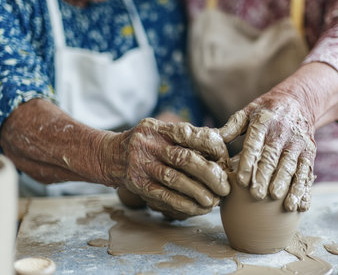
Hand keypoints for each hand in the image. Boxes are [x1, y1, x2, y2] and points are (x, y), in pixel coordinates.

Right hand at [101, 118, 229, 217]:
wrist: (112, 155)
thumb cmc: (150, 144)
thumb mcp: (164, 132)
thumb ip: (190, 136)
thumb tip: (224, 141)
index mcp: (160, 128)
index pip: (193, 135)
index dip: (214, 147)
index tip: (225, 160)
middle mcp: (150, 144)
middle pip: (185, 159)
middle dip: (211, 175)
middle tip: (225, 188)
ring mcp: (142, 164)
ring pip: (176, 180)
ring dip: (199, 193)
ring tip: (214, 202)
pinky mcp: (138, 184)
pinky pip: (164, 196)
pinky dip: (185, 204)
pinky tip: (198, 209)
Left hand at [219, 92, 315, 211]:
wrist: (299, 100)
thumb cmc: (266, 111)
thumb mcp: (249, 112)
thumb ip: (232, 127)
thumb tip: (213, 139)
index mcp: (264, 122)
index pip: (255, 143)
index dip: (248, 162)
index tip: (241, 181)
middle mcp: (282, 133)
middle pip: (273, 158)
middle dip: (266, 177)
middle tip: (258, 196)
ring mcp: (298, 143)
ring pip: (293, 167)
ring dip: (289, 186)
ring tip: (285, 205)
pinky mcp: (309, 152)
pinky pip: (307, 172)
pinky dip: (305, 190)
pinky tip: (302, 206)